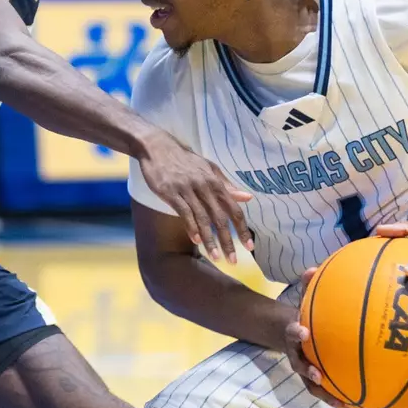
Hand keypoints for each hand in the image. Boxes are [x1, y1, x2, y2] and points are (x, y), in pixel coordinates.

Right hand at [138, 130, 252, 262]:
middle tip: (233, 261)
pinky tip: (197, 241)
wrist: (157, 147)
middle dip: (228, 241)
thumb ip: (227, 185)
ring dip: (211, 240)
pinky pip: (184, 213)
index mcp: (215, 182)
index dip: (242, 228)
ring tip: (216, 257)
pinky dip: (191, 228)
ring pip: (203, 219)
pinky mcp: (171, 192)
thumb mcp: (209, 169)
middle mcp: (204, 186)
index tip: (250, 246)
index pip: (234, 209)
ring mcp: (187, 189)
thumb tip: (248, 197)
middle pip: (220, 218)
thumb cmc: (185, 160)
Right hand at [278, 278, 355, 407]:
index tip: (303, 331)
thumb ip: (308, 286)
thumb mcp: (304, 299)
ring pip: (313, 386)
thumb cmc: (303, 315)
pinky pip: (328, 389)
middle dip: (309, 373)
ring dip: (327, 395)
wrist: (288, 333)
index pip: (291, 332)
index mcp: (294, 335)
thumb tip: (312, 269)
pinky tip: (360, 405)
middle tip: (319, 378)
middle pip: (300, 367)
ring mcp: (306, 369)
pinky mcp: (317, 378)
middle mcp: (298, 355)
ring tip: (344, 405)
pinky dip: (341, 397)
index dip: (295, 332)